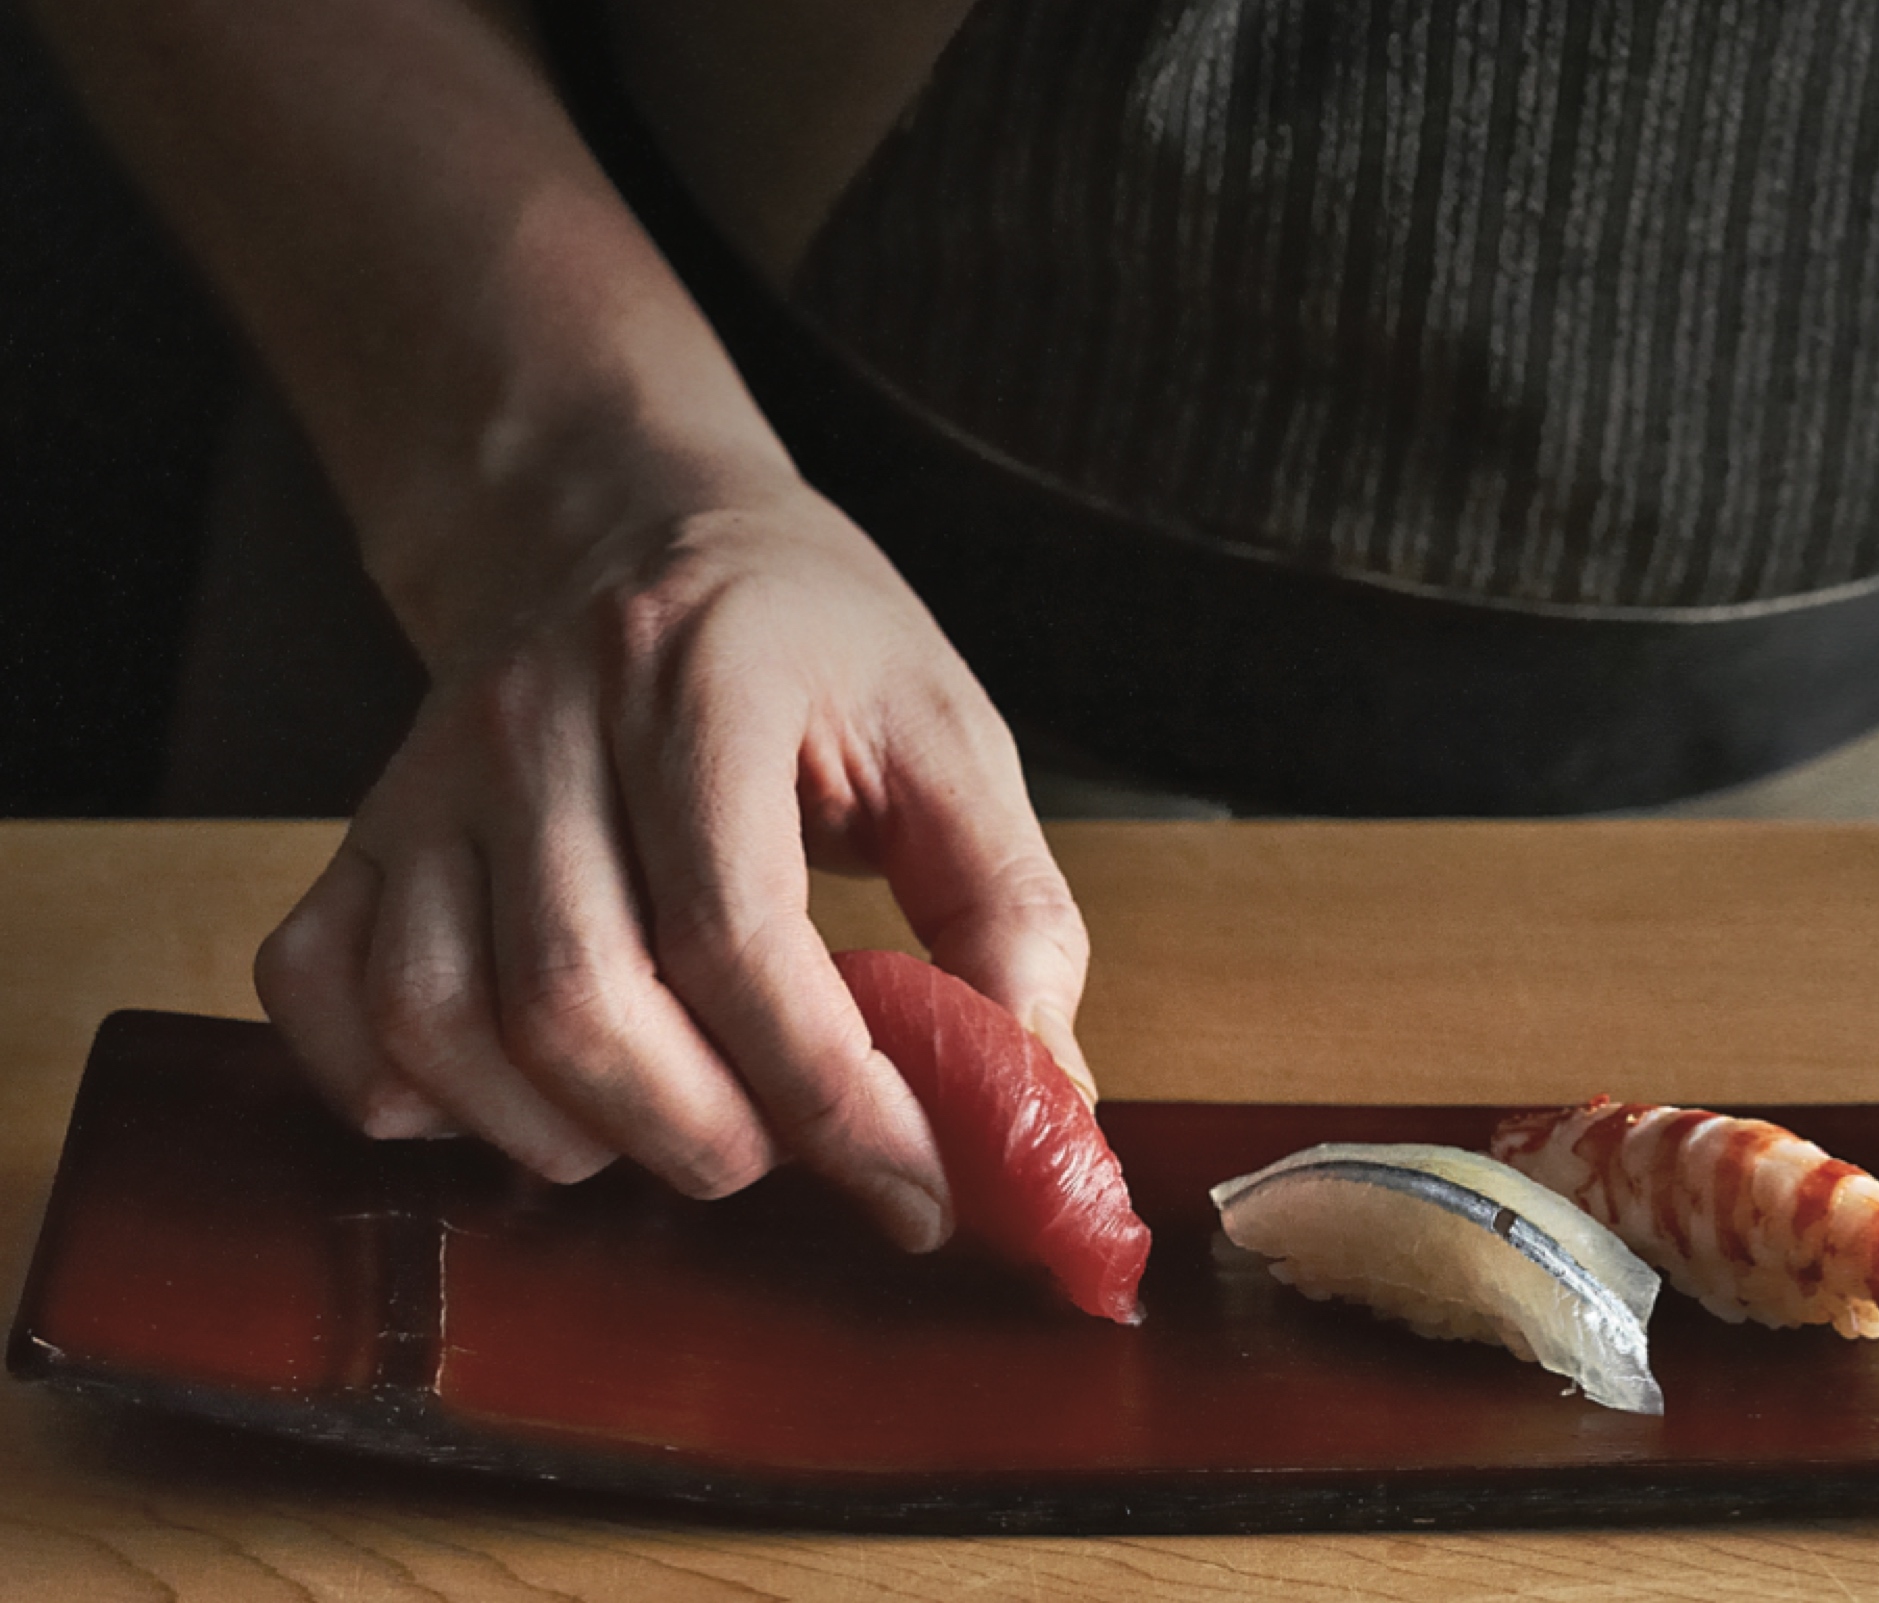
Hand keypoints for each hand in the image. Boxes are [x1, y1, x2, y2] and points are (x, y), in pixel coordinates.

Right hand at [254, 475, 1091, 1250]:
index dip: (831, 1095)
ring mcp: (426, 779)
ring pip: (443, 1024)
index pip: (738, 933)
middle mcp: (536, 720)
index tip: (915, 1186)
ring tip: (683, 1124)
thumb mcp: (948, 734)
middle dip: (708, 1135)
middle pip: (578, 1002)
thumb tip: (1044, 1098)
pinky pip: (323, 996)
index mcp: (703, 677)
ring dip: (569, 1134)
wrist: (631, 522)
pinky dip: (405, 1090)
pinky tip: (524, 1095)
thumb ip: (1008, 909)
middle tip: (796, 1156)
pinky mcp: (364, 832)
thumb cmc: (808, 640)